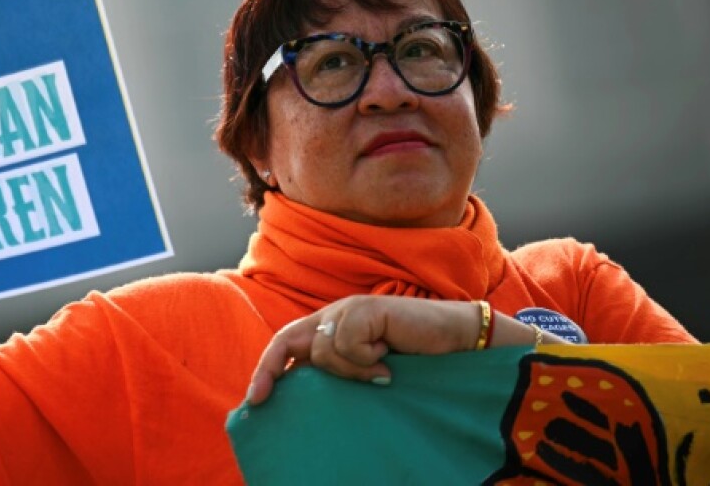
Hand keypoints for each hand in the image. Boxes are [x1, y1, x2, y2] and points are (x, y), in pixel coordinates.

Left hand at [246, 295, 480, 404]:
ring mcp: (350, 309)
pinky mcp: (368, 309)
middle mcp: (335, 314)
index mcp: (330, 327)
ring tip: (381, 370)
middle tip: (262, 397)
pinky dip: (367, 359)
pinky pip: (348, 344)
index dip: (267, 368)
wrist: (454, 341)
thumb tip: (302, 393)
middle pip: (288, 338)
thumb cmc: (413, 358)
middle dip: (270, 368)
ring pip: (324, 350)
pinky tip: (389, 355)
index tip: (254, 399)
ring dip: (351, 370)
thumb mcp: (367, 369)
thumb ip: (338, 372)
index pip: (287, 342)